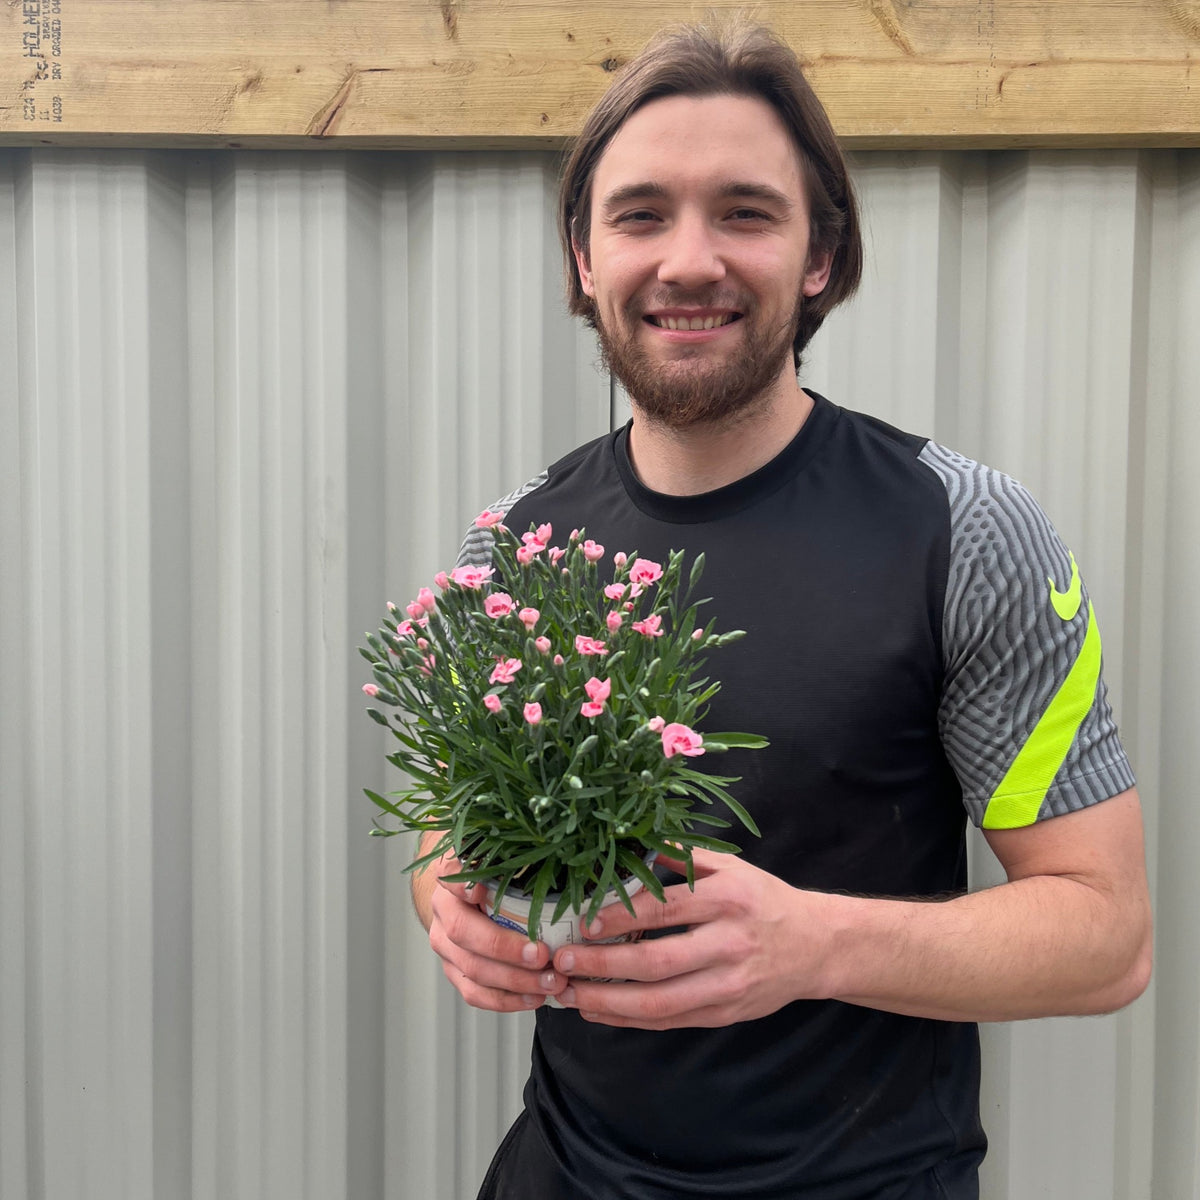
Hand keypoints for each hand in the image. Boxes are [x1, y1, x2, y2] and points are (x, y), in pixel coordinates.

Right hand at [426, 851, 568, 1011]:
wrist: (468, 898)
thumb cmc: (497, 877)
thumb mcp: (506, 861)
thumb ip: (521, 859)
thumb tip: (562, 856)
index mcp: (453, 877)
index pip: (448, 873)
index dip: (462, 883)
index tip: (480, 890)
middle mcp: (443, 910)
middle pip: (464, 932)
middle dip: (505, 948)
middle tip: (543, 955)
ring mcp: (445, 944)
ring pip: (472, 968)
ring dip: (514, 980)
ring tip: (551, 982)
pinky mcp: (454, 971)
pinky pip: (475, 993)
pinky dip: (507, 1000)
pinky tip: (534, 997)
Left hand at [550, 849, 833, 1028]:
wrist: (816, 946)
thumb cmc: (764, 900)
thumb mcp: (731, 867)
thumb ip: (683, 858)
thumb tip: (630, 846)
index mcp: (728, 899)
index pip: (664, 909)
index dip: (619, 917)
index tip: (583, 921)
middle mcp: (729, 944)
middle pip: (656, 961)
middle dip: (602, 964)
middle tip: (562, 962)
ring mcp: (728, 985)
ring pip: (660, 1002)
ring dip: (607, 1001)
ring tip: (568, 994)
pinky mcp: (725, 1014)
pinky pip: (669, 1022)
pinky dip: (628, 1021)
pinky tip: (598, 1011)